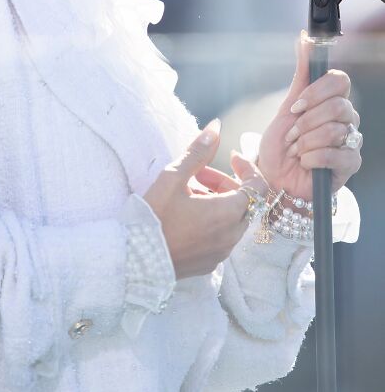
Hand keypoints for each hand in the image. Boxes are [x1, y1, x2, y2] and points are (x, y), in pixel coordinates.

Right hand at [143, 119, 267, 279]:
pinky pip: (221, 237)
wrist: (134, 259)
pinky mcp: (209, 264)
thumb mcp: (173, 177)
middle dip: (226, 183)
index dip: (247, 167)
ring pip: (233, 220)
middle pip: (244, 202)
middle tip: (198, 174)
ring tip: (188, 194)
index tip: (230, 157)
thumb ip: (198, 152)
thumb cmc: (154, 216)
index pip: (258, 185)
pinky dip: (213, 222)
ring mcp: (221, 253)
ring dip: (219, 202)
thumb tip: (216, 127)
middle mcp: (231, 236)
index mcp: (227, 212)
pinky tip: (187, 216)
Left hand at [257, 30, 362, 199]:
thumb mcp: (287, 107)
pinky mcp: (351, 164)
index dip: (317, 91)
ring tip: (296, 150)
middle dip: (306, 122)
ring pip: (336, 130)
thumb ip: (301, 74)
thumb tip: (304, 38)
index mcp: (332, 101)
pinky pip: (338, 154)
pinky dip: (313, 158)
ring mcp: (351, 141)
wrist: (276, 178)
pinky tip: (305, 163)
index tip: (296, 106)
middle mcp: (346, 118)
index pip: (340, 80)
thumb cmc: (281, 144)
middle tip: (292, 135)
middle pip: (339, 106)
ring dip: (306, 142)